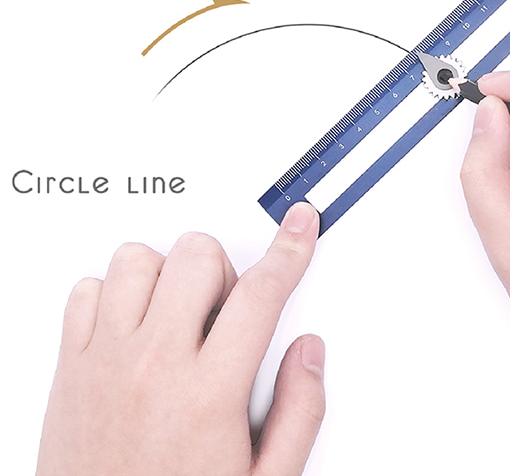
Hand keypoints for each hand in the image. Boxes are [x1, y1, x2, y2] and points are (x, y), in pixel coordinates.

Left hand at [36, 202, 323, 475]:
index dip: (287, 251)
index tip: (297, 227)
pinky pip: (85, 292)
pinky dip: (111, 293)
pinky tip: (133, 322)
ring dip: (166, 274)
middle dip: (223, 268)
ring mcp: (104, 363)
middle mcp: (153, 368)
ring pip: (137, 261)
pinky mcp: (68, 369)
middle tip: (226, 307)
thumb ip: (299, 414)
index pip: (259, 295)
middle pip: (196, 258)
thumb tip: (309, 355)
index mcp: (207, 394)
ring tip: (179, 312)